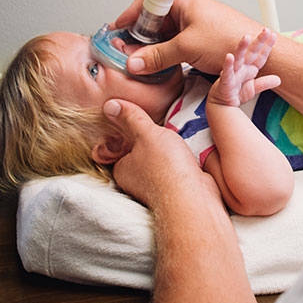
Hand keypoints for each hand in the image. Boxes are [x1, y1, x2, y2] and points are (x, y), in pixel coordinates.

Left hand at [103, 98, 220, 207]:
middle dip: (152, 141)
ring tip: (177, 140)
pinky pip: (175, 169)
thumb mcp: (146, 133)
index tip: (141, 121)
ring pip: (159, 161)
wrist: (193, 198)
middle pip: (141, 153)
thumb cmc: (166, 168)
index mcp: (121, 169)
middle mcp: (136, 180)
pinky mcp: (176, 189)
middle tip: (162, 128)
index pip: (119, 145)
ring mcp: (156, 186)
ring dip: (169, 151)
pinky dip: (180, 161)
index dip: (130, 130)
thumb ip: (130, 117)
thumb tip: (110, 105)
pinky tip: (187, 154)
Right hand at [111, 0, 263, 75]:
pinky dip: (164, 53)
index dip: (129, 15)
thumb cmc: (229, 40)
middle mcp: (187, 9)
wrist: (259, 54)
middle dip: (138, 35)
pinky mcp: (199, 39)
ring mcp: (194, 24)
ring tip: (139, 61)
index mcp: (184, 1)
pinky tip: (158, 65)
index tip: (115, 29)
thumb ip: (157, 56)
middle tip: (124, 51)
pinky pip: (174, 43)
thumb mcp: (187, 48)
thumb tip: (133, 63)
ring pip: (164, 34)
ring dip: (151, 47)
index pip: (147, 0)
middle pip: (153, 19)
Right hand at [208, 28, 280, 106]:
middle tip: (266, 30)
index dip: (267, 46)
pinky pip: (227, 71)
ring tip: (246, 37)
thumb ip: (265, 83)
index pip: (260, 56)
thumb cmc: (235, 93)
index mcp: (249, 68)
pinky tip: (229, 56)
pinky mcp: (226, 81)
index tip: (274, 35)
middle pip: (251, 52)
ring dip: (242, 47)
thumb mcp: (253, 88)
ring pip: (238, 57)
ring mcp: (233, 72)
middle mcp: (241, 67)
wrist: (221, 104)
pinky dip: (227, 64)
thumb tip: (278, 79)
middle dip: (259, 41)